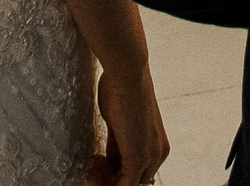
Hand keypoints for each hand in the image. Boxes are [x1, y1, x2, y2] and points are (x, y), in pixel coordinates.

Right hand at [91, 62, 168, 185]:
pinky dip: (105, 183)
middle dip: (109, 179)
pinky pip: (124, 185)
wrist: (127, 74)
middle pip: (134, 182)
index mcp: (158, 144)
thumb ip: (118, 145)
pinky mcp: (139, 157)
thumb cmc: (122, 89)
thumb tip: (109, 161)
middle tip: (91, 169)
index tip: (96, 164)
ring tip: (89, 169)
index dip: (114, 172)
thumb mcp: (119, 124)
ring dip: (105, 181)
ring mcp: (151, 156)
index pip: (136, 172)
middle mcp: (159, 153)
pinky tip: (91, 170)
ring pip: (129, 185)